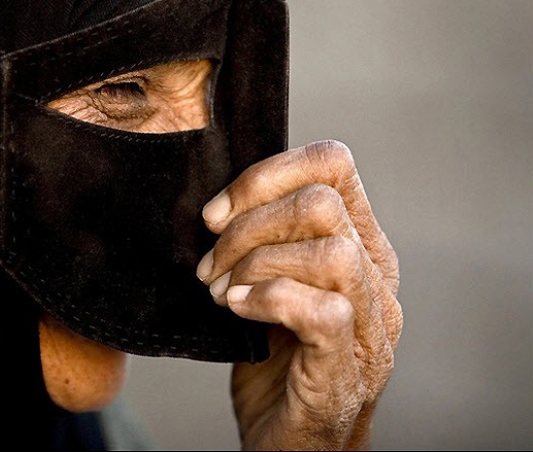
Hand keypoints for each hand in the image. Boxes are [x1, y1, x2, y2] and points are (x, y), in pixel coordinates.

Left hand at [196, 140, 402, 449]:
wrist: (289, 438)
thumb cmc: (275, 355)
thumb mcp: (271, 279)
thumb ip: (266, 236)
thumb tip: (221, 200)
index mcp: (359, 242)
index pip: (334, 164)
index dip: (267, 174)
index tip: (217, 212)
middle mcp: (375, 275)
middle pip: (322, 203)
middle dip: (249, 226)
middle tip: (211, 263)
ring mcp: (370, 323)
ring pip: (329, 251)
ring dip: (255, 264)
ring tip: (221, 291)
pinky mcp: (348, 365)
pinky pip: (322, 309)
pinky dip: (267, 298)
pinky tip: (237, 310)